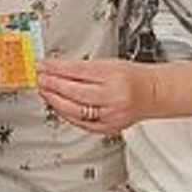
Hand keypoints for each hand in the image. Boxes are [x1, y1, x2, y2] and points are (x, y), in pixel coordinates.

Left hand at [36, 57, 159, 133]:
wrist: (151, 93)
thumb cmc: (131, 77)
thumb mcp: (109, 63)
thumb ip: (82, 68)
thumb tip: (54, 69)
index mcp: (115, 76)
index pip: (78, 71)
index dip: (56, 69)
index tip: (43, 66)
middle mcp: (114, 97)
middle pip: (74, 92)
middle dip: (53, 85)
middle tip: (40, 79)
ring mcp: (111, 115)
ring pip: (75, 110)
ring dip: (55, 100)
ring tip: (45, 91)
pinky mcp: (108, 127)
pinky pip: (81, 123)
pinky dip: (66, 114)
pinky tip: (57, 106)